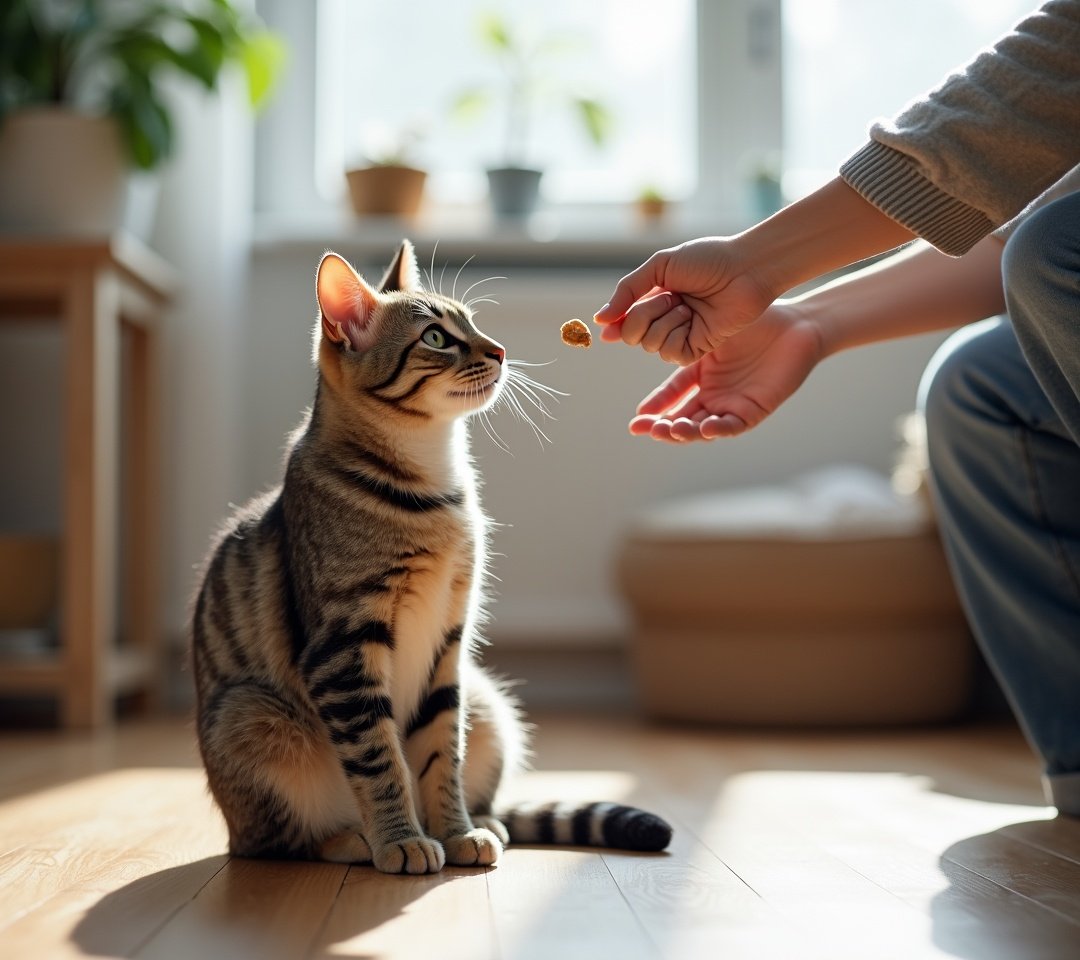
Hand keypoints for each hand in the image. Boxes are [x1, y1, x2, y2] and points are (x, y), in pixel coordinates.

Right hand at [594, 237, 776, 364]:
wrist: (745, 268)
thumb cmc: (707, 260)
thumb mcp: (660, 266)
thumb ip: (628, 290)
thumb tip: (600, 319)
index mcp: (655, 299)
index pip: (624, 320)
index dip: (614, 324)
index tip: (606, 326)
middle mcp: (666, 319)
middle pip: (632, 335)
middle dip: (644, 315)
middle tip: (670, 297)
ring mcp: (682, 335)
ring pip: (650, 345)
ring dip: (665, 322)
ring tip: (688, 306)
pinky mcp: (698, 348)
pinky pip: (671, 354)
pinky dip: (677, 336)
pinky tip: (693, 320)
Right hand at [629, 303, 822, 441]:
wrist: (794, 318)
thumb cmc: (747, 311)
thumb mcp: (693, 317)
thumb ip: (653, 318)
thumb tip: (608, 326)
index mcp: (701, 371)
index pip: (671, 396)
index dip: (654, 409)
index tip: (635, 419)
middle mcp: (715, 391)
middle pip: (683, 417)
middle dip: (662, 426)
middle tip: (644, 429)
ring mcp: (734, 402)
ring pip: (703, 427)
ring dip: (684, 432)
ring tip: (668, 430)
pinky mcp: (755, 409)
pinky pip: (733, 425)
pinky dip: (717, 429)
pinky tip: (703, 427)